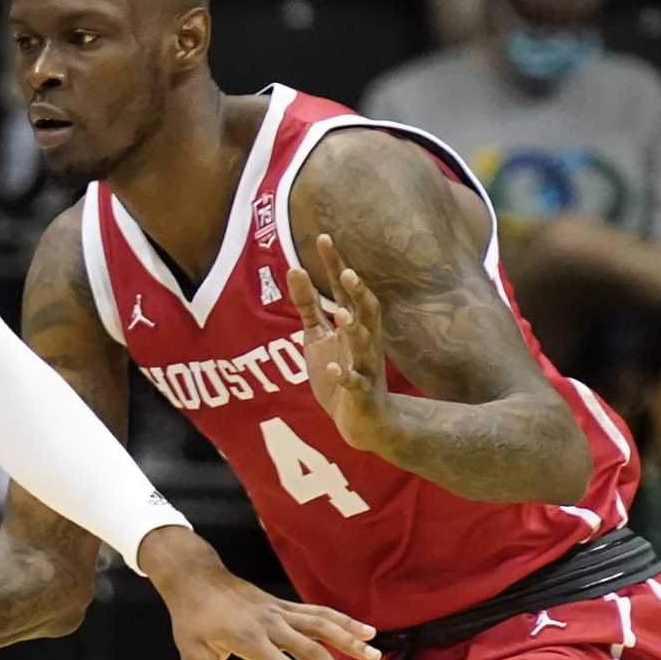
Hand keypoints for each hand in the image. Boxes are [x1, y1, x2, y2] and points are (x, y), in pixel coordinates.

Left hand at [137, 528, 378, 659]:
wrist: (195, 578)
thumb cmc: (191, 620)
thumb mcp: (192, 656)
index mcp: (248, 638)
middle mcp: (270, 623)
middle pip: (311, 650)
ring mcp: (279, 611)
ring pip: (322, 625)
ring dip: (349, 640)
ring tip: (375, 656)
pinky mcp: (283, 605)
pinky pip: (318, 613)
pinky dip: (343, 621)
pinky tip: (366, 630)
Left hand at [289, 234, 391, 452]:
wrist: (365, 422)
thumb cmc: (341, 371)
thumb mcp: (318, 335)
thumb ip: (308, 304)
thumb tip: (294, 268)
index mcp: (354, 325)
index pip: (346, 290)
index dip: (335, 265)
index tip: (323, 237)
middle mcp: (364, 342)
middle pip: (366, 313)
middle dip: (358, 293)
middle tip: (347, 272)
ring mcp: (365, 368)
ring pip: (364, 346)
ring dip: (354, 330)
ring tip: (340, 315)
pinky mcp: (361, 395)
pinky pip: (355, 384)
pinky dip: (344, 376)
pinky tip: (331, 368)